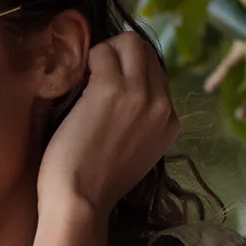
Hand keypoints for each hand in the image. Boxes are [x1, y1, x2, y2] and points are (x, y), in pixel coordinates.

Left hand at [37, 30, 179, 220]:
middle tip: (93, 75)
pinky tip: (75, 84)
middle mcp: (162, 105)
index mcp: (170, 122)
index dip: (129, 72)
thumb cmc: (94, 185)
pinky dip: (86, 60)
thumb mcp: (133, 154)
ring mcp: (140, 95)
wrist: (79, 204)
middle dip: (118, 54)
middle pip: (146, 51)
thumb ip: (138, 126)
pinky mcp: (112, 90)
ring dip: (103, 52)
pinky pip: (102, 51)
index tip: (106, 87)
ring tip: (85, 77)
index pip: (157, 73)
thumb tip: (122, 102)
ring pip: (129, 42)